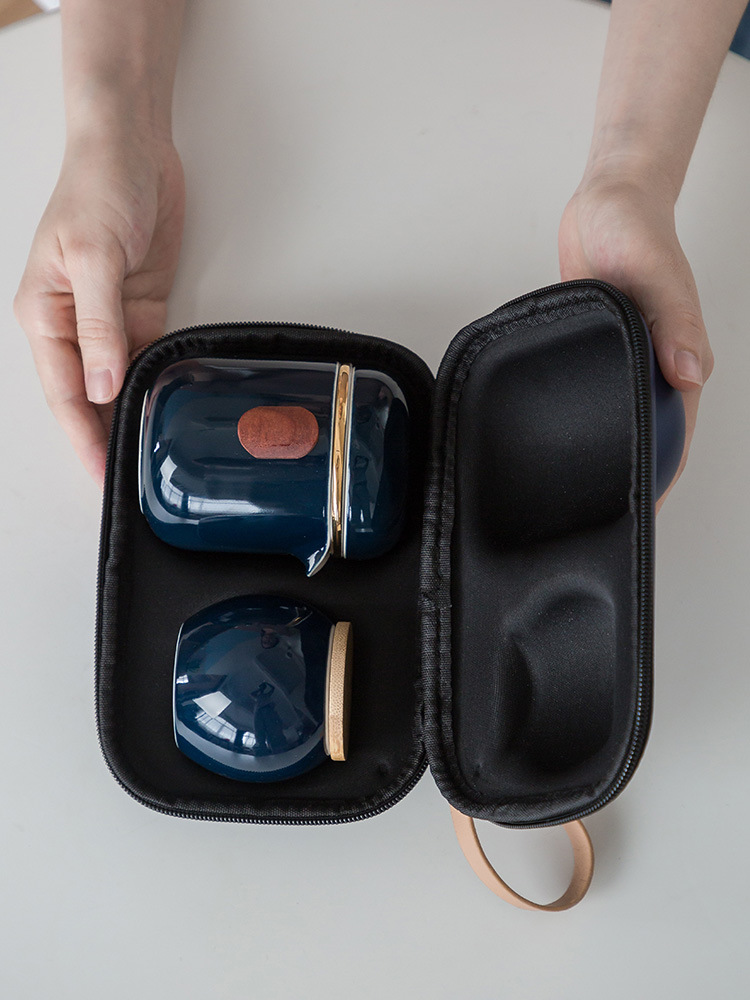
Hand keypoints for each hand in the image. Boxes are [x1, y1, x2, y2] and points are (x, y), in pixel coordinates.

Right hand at [14, 125, 184, 487]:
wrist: (133, 145)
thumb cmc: (97, 185)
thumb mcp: (93, 255)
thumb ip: (99, 324)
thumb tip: (100, 383)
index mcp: (44, 314)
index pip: (63, 392)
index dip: (82, 438)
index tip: (100, 476)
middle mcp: (74, 325)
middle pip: (88, 397)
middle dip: (105, 438)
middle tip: (131, 483)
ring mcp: (110, 320)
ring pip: (120, 383)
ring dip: (133, 415)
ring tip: (152, 458)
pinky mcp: (142, 310)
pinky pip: (149, 357)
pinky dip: (156, 384)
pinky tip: (167, 410)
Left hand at [559, 167, 712, 509]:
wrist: (606, 203)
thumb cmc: (635, 229)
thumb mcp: (656, 271)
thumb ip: (674, 320)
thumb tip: (690, 372)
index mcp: (676, 357)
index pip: (674, 432)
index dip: (662, 476)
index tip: (644, 511)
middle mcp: (652, 366)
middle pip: (646, 434)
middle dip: (630, 476)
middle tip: (601, 516)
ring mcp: (625, 360)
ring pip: (620, 417)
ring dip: (608, 450)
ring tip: (580, 491)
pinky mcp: (597, 348)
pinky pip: (596, 391)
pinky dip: (587, 416)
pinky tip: (565, 437)